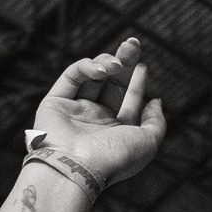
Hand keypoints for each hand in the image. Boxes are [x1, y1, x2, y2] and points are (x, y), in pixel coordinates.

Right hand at [33, 38, 165, 189]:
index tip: (142, 66)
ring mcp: (75, 110)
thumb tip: (156, 101)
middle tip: (132, 44)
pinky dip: (87, 66)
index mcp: (115, 130)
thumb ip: (156, 122)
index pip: (128, 99)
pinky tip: (102, 69)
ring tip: (116, 64)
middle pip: (111, 82)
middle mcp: (95, 120)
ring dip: (107, 62)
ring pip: (92, 75)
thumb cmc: (114, 158)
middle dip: (123, 62)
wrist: (78, 167)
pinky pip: (72, 75)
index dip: (137, 81)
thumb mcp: (148, 142)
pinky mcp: (55, 102)